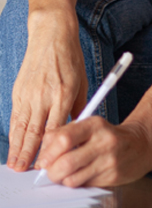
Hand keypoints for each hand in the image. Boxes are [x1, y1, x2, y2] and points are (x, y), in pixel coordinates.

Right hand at [8, 15, 88, 172]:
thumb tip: (75, 129)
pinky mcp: (19, 91)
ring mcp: (29, 93)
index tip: (48, 164)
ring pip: (22, 127)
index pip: (56, 129)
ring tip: (15, 165)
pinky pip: (16, 116)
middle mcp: (45, 96)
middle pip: (35, 132)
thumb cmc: (70, 58)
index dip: (50, 149)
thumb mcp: (82, 81)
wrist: (51, 34)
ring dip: (18, 148)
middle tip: (26, 172)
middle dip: (30, 154)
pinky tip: (13, 145)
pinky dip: (13, 133)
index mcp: (64, 94)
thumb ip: (78, 107)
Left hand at [37, 116, 151, 187]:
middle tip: (50, 173)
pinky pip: (84, 186)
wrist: (141, 144)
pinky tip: (83, 176)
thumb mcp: (89, 127)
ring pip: (72, 179)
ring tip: (67, 175)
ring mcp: (109, 161)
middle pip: (66, 163)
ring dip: (64, 181)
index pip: (63, 139)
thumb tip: (43, 158)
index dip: (48, 153)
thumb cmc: (108, 136)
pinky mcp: (112, 177)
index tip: (43, 160)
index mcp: (94, 124)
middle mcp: (103, 142)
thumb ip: (64, 136)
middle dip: (52, 172)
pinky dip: (78, 184)